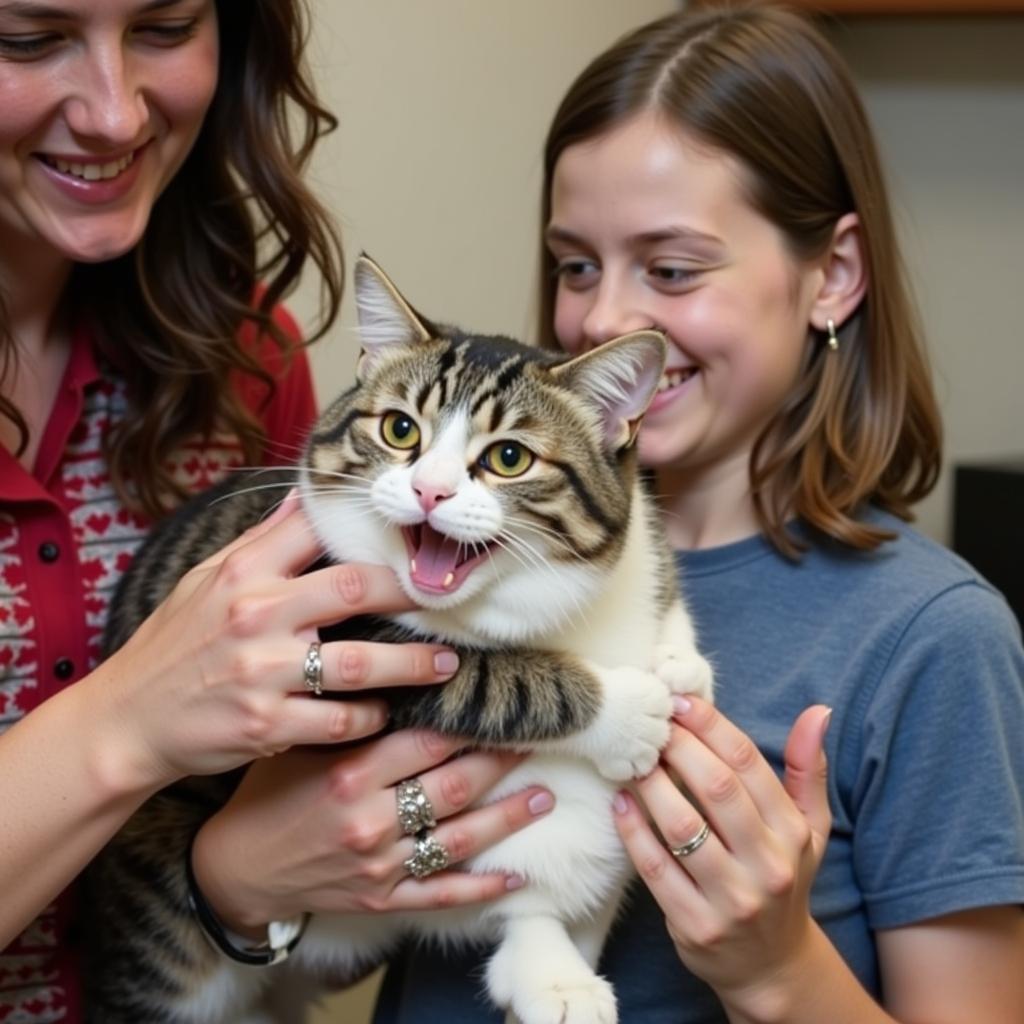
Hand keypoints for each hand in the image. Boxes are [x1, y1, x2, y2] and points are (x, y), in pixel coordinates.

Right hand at [92, 494, 457, 788]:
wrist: (127, 721)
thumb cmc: (173, 644)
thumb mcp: (204, 580)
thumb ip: (260, 541)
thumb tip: (304, 499)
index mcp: (244, 572)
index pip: (317, 530)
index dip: (371, 528)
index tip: (412, 535)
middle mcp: (255, 615)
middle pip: (354, 589)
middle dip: (409, 592)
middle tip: (444, 599)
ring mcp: (262, 672)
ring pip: (361, 663)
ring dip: (413, 665)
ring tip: (446, 665)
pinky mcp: (267, 724)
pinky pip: (341, 720)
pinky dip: (372, 718)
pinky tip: (387, 713)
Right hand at [191, 730, 554, 931]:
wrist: (236, 870)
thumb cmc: (269, 795)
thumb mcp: (300, 744)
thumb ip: (348, 714)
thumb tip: (397, 668)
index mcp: (349, 771)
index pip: (426, 739)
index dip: (470, 719)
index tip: (501, 699)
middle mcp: (369, 818)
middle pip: (453, 783)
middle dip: (500, 759)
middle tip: (536, 736)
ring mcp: (379, 864)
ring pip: (459, 838)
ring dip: (506, 817)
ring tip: (544, 795)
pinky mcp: (381, 899)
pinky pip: (440, 893)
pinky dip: (481, 888)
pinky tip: (516, 876)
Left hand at [613, 697, 831, 1009]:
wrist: (772, 968)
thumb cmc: (783, 879)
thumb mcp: (810, 828)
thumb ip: (806, 770)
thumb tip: (817, 711)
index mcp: (792, 832)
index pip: (748, 764)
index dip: (710, 726)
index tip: (679, 702)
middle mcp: (768, 864)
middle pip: (717, 788)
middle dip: (678, 748)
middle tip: (649, 724)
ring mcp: (733, 899)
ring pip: (683, 827)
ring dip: (651, 785)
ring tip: (631, 758)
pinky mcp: (696, 926)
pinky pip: (656, 869)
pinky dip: (633, 831)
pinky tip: (619, 803)